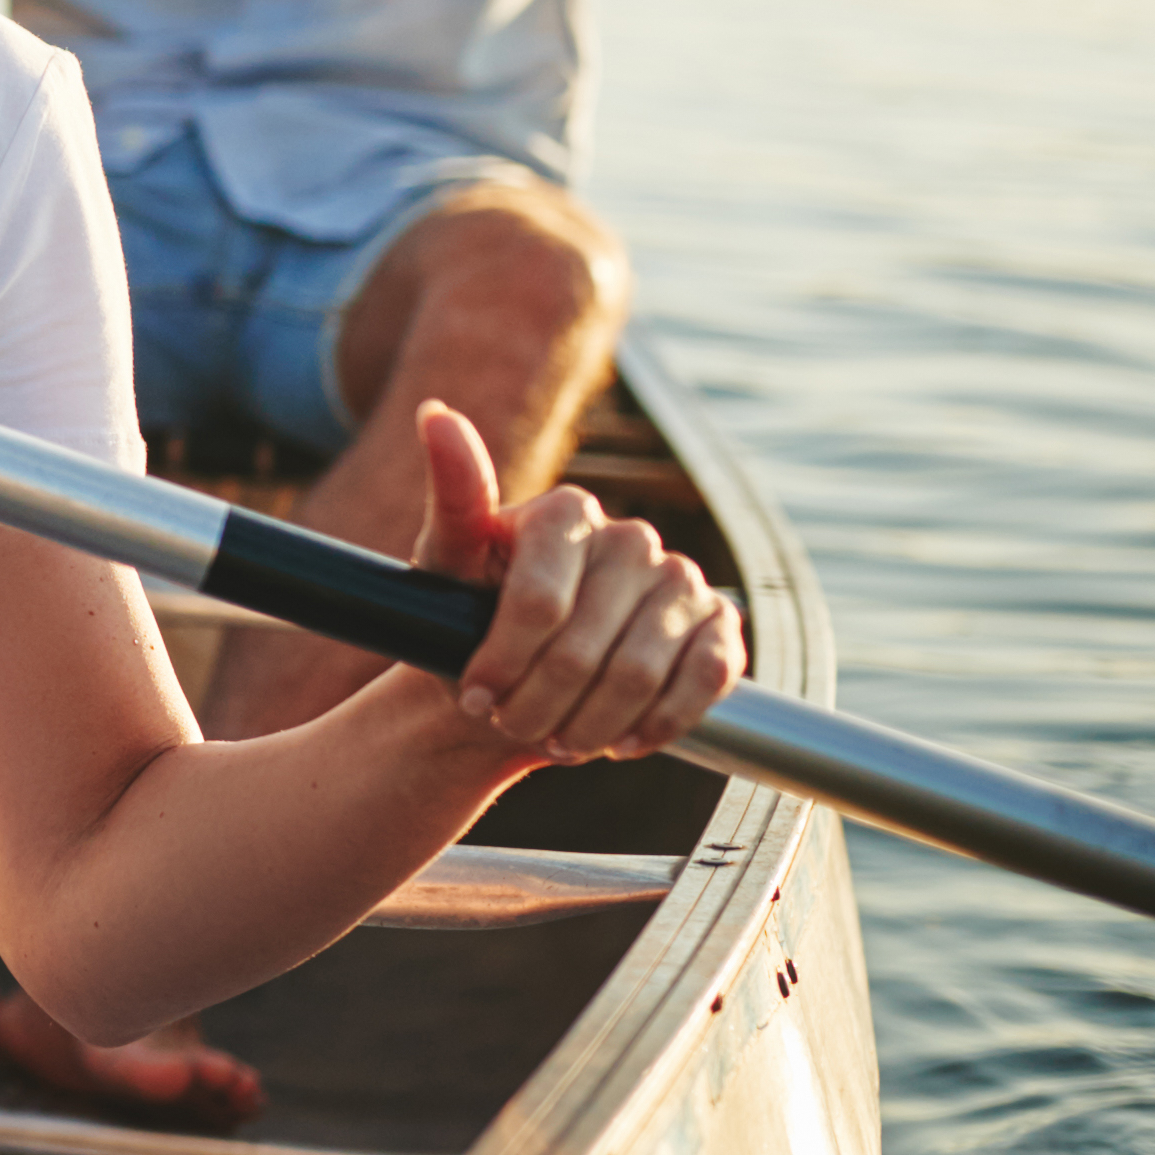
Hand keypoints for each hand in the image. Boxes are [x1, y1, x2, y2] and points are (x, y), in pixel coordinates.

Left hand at [411, 403, 743, 762]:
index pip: (538, 602)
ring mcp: (680, 581)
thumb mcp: (445, 564)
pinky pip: (706, 681)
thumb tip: (435, 414)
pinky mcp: (719, 626)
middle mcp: (632, 538)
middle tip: (510, 724)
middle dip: (539, 703)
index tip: (474, 693)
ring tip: (554, 737)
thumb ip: (452, 497)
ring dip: (590, 724)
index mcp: (568, 512)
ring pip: (642, 673)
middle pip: (586, 648)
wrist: (518, 678)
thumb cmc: (470, 617)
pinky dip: (658, 723)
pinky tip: (618, 741)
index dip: (503, 660)